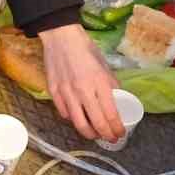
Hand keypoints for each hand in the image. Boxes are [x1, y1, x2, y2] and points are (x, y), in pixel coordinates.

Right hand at [38, 24, 122, 140]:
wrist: (60, 37)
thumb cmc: (85, 48)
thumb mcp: (104, 65)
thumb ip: (110, 84)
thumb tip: (116, 99)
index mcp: (100, 82)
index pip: (111, 114)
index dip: (117, 128)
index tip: (120, 132)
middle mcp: (84, 91)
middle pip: (97, 123)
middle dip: (106, 135)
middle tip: (111, 138)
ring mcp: (67, 93)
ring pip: (79, 124)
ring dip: (90, 133)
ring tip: (95, 134)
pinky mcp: (54, 93)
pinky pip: (65, 114)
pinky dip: (73, 120)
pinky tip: (78, 118)